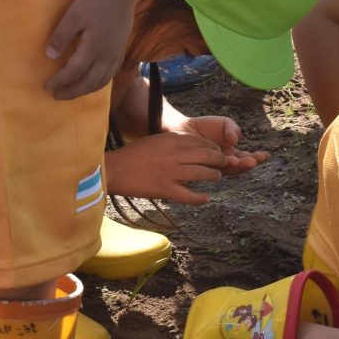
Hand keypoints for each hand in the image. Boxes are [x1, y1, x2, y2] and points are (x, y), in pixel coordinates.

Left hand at [45, 0, 136, 99]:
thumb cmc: (95, 1)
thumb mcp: (73, 16)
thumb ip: (61, 37)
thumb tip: (49, 57)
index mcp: (94, 48)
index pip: (74, 72)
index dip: (60, 81)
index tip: (47, 86)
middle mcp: (107, 56)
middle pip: (89, 82)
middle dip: (72, 92)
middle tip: (57, 96)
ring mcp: (116, 53)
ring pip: (102, 81)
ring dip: (86, 90)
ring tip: (73, 92)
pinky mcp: (121, 49)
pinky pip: (111, 73)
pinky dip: (100, 82)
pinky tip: (93, 81)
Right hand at [105, 121, 263, 205]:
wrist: (115, 169)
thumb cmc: (133, 154)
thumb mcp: (156, 140)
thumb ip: (174, 142)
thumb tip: (193, 146)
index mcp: (172, 140)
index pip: (202, 141)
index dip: (214, 147)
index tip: (217, 151)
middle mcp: (175, 154)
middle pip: (208, 155)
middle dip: (219, 160)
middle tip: (223, 164)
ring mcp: (171, 172)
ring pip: (203, 173)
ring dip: (214, 176)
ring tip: (216, 177)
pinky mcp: (165, 189)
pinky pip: (189, 196)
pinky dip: (200, 199)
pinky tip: (206, 199)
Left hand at [169, 113, 268, 173]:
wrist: (182, 128)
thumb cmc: (205, 127)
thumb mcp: (224, 124)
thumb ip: (232, 129)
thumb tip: (235, 140)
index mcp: (233, 154)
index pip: (247, 158)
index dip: (257, 158)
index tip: (266, 155)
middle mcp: (225, 163)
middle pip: (241, 167)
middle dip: (248, 164)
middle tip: (253, 160)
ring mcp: (214, 166)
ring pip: (229, 170)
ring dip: (237, 166)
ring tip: (243, 161)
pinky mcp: (202, 168)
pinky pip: (214, 168)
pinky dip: (222, 164)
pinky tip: (229, 160)